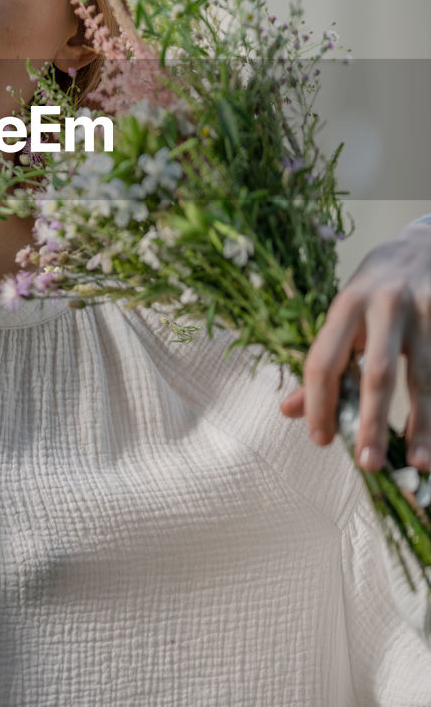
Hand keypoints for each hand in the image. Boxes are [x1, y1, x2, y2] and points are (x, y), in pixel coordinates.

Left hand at [280, 222, 430, 471]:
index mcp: (346, 305)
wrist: (427, 243)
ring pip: (423, 377)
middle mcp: (385, 306)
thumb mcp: (345, 312)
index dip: (318, 402)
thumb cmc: (377, 287)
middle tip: (367, 463)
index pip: (323, 360)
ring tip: (418, 463)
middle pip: (377, 373)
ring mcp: (424, 311)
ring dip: (422, 425)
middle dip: (372, 422)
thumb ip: (324, 361)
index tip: (321, 439)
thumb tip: (289, 410)